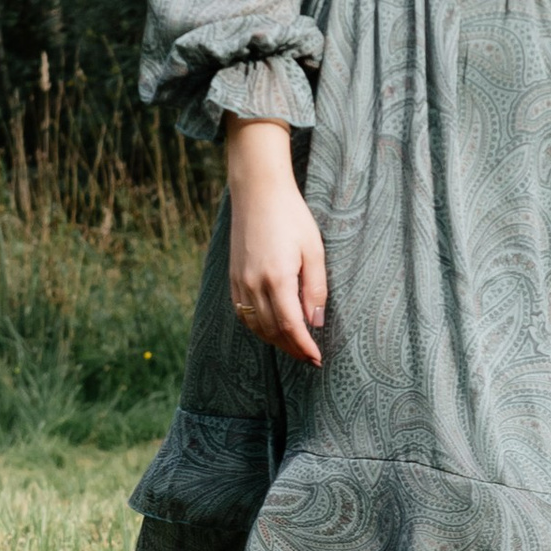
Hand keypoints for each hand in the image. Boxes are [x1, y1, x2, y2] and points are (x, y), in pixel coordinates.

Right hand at [224, 118, 327, 364]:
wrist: (257, 192)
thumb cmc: (291, 216)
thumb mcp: (314, 250)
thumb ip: (315, 289)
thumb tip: (315, 322)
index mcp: (277, 278)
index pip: (291, 326)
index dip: (304, 346)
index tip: (316, 359)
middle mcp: (254, 284)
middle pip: (273, 331)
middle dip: (292, 348)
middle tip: (309, 358)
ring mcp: (240, 282)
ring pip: (256, 325)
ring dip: (275, 341)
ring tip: (293, 347)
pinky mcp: (233, 277)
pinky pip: (243, 313)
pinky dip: (257, 327)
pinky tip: (270, 329)